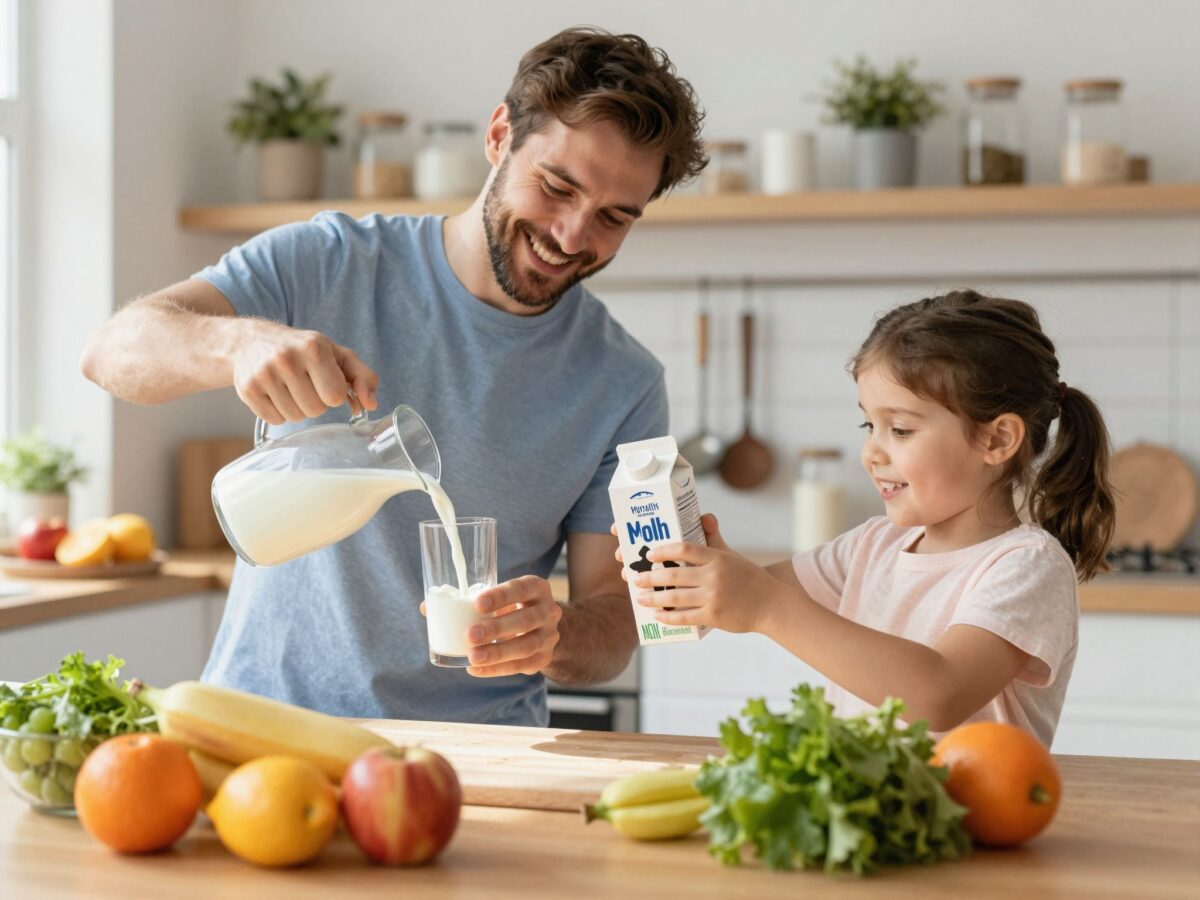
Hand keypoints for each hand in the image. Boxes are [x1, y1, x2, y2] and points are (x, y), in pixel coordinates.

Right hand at [231, 320, 378, 424]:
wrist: (252, 342)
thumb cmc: (303, 351)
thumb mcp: (337, 355)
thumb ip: (363, 377)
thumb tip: (371, 404)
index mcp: (314, 348)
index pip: (335, 396)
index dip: (333, 393)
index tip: (324, 380)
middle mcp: (286, 359)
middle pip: (316, 410)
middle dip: (315, 402)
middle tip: (305, 384)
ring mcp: (264, 374)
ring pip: (295, 417)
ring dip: (297, 408)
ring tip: (288, 387)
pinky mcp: (247, 390)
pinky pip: (275, 420)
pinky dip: (278, 412)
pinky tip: (274, 393)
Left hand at [464, 576, 562, 677]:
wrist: (541, 628)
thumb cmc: (512, 607)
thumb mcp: (503, 596)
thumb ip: (478, 601)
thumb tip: (433, 608)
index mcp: (537, 588)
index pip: (521, 589)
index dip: (500, 596)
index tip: (477, 604)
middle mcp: (549, 611)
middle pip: (526, 620)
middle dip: (497, 628)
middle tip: (470, 635)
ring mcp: (549, 636)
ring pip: (526, 646)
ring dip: (497, 653)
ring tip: (473, 657)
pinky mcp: (543, 658)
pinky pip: (521, 666)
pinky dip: (497, 669)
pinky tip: (476, 669)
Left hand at [630, 514, 777, 633]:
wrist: (770, 604)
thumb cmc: (747, 577)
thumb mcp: (731, 555)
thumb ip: (713, 538)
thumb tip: (704, 516)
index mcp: (716, 558)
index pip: (684, 549)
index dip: (663, 551)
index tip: (649, 555)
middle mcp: (714, 575)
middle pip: (673, 574)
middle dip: (649, 577)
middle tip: (634, 578)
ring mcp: (713, 597)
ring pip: (675, 597)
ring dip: (653, 598)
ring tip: (639, 597)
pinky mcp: (714, 616)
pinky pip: (684, 617)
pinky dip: (668, 617)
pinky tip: (656, 615)